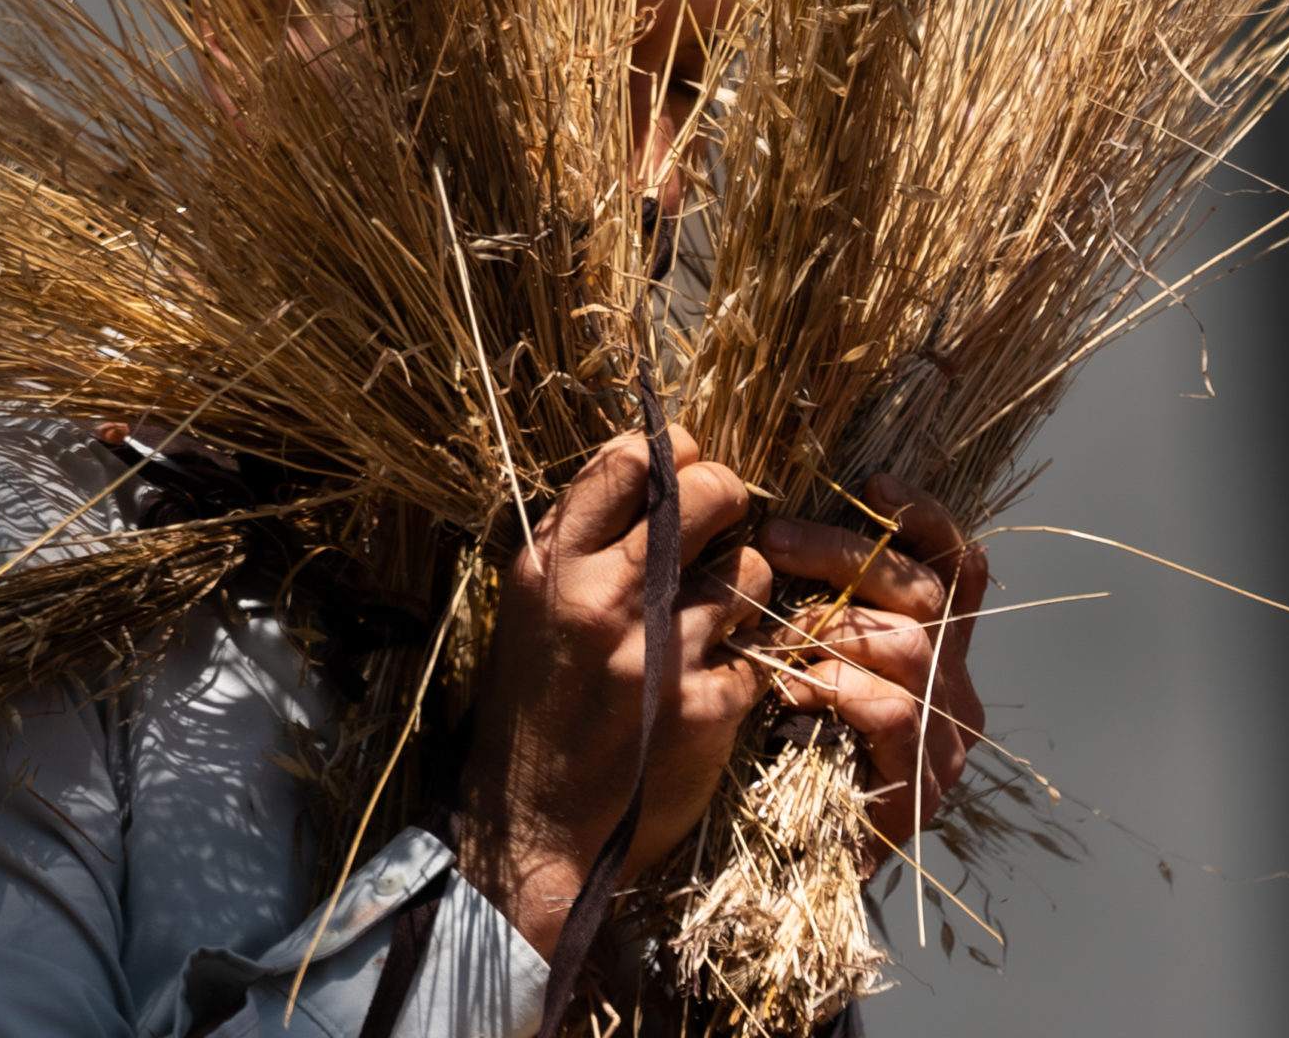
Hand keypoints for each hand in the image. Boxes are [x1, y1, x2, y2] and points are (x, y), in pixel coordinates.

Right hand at [454, 428, 770, 959]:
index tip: (681, 470)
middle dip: (726, 496)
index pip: (631, 459)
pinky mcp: (705, 708)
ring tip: (713, 611)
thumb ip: (582, 536)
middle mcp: (606, 601)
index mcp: (554, 567)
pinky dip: (744, 657)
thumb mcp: (530, 608)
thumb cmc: (534, 708)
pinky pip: (759, 646)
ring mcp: (660, 656)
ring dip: (742, 582)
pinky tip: (712, 675)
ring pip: (750, 568)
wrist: (534, 835)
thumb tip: (650, 457)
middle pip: (707, 493)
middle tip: (721, 520)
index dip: (672, 452)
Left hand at [758, 475, 986, 871]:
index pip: (958, 563)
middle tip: (771, 536)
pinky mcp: (923, 788)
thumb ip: (818, 598)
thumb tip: (775, 517)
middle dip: (845, 551)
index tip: (872, 478)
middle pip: (924, 590)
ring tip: (770, 628)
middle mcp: (957, 685)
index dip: (923, 514)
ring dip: (831, 622)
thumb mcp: (806, 654)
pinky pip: (894, 710)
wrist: (783, 870)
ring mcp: (947, 738)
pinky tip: (791, 689)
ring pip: (911, 643)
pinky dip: (837, 688)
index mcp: (941, 647)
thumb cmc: (783, 746)